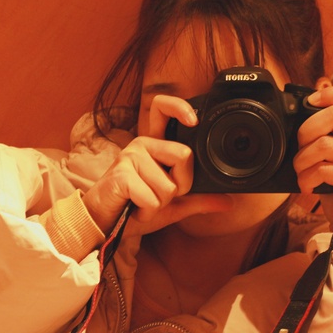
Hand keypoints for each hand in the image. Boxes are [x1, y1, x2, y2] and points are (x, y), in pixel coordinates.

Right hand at [83, 95, 232, 236]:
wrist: (104, 224)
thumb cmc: (133, 208)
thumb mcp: (172, 206)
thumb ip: (198, 200)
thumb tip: (228, 201)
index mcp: (154, 146)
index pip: (162, 109)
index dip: (180, 108)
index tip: (194, 121)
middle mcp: (142, 145)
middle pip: (183, 156)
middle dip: (179, 187)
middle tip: (160, 196)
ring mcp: (129, 157)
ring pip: (169, 186)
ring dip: (160, 205)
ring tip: (142, 204)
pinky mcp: (121, 175)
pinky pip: (153, 199)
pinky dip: (148, 212)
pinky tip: (134, 210)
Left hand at [293, 86, 332, 227]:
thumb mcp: (328, 152)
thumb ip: (321, 130)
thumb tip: (308, 97)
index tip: (311, 102)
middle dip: (305, 132)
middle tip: (301, 150)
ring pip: (325, 145)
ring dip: (302, 162)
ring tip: (302, 174)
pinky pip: (327, 170)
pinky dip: (309, 179)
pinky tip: (309, 187)